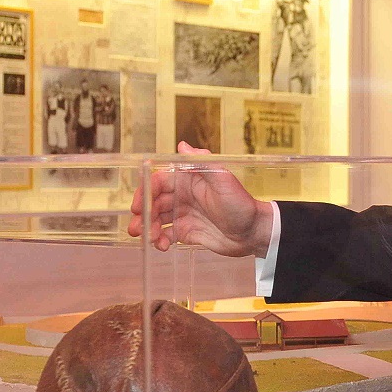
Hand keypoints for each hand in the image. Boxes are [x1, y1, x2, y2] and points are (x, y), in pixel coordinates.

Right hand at [128, 142, 273, 257]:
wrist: (254, 232)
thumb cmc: (242, 204)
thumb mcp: (223, 181)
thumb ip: (202, 163)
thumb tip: (182, 144)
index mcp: (189, 180)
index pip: (159, 182)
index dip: (146, 192)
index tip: (138, 205)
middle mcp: (183, 196)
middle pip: (154, 202)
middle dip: (143, 214)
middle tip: (138, 228)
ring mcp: (183, 215)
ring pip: (157, 219)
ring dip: (149, 228)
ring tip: (150, 239)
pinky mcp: (186, 232)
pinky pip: (166, 235)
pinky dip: (160, 240)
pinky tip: (162, 246)